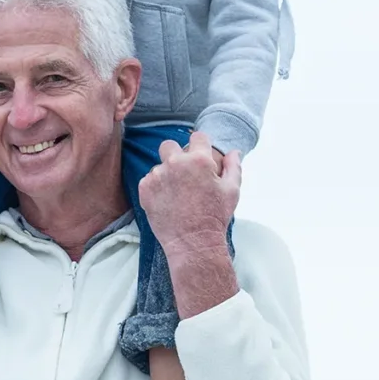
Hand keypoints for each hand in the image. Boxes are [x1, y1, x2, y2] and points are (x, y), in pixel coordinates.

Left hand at [138, 132, 241, 317]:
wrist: (193, 243)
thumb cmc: (215, 217)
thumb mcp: (232, 191)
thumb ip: (233, 167)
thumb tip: (234, 152)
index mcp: (199, 160)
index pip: (198, 136)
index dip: (200, 145)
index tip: (200, 156)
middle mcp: (176, 163)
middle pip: (169, 145)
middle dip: (176, 154)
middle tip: (183, 173)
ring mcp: (158, 175)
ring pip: (159, 166)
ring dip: (166, 174)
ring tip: (177, 194)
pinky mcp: (145, 189)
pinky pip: (148, 180)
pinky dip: (155, 188)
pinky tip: (167, 201)